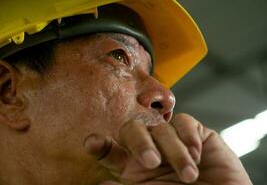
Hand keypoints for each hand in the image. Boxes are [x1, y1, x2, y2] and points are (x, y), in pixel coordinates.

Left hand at [84, 113, 252, 184]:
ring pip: (161, 128)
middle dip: (140, 143)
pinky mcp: (193, 132)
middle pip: (131, 129)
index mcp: (133, 167)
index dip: (100, 145)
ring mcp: (171, 138)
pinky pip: (184, 122)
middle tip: (152, 162)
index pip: (110, 150)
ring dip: (175, 152)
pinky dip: (189, 138)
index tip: (92, 144)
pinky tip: (197, 155)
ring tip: (189, 175)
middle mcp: (149, 148)